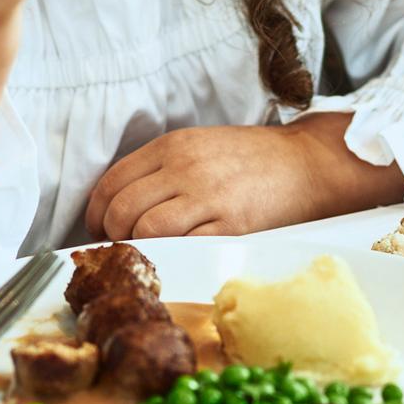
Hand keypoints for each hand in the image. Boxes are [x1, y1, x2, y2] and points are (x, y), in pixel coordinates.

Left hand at [85, 114, 403, 238]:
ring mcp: (208, 196)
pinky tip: (175, 258)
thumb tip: (120, 202)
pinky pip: (182, 246)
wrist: (308, 164)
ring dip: (139, 248)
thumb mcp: (200, 145)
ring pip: (145, 229)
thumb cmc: (252, 158)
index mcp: (173, 146)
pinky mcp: (231, 225)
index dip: (95, 213)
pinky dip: (170, 256)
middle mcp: (185, 167)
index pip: (111, 182)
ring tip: (147, 255)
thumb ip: (161, 167)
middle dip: (112, 236)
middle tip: (120, 248)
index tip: (99, 230)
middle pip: (121, 208)